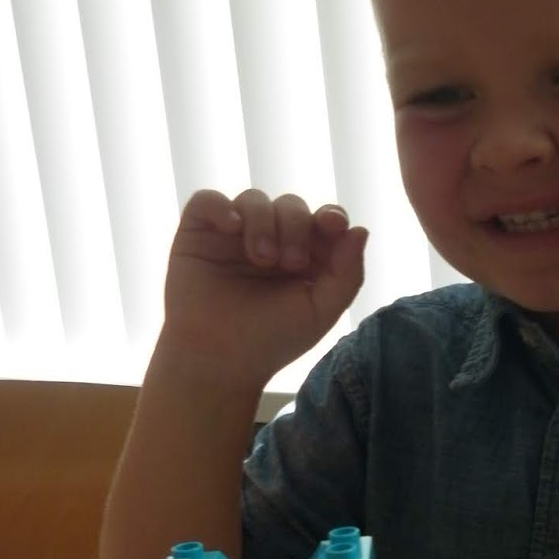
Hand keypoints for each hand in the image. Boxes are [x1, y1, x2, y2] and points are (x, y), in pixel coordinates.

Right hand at [160, 189, 367, 387]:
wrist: (218, 360)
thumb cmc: (271, 340)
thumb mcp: (321, 311)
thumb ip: (348, 273)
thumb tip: (360, 229)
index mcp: (304, 255)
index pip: (323, 221)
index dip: (331, 216)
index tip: (332, 225)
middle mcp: (271, 239)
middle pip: (292, 205)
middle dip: (296, 226)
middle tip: (289, 263)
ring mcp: (234, 235)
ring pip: (254, 199)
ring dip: (263, 221)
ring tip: (260, 258)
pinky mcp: (199, 233)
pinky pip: (208, 200)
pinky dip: (220, 205)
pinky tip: (231, 227)